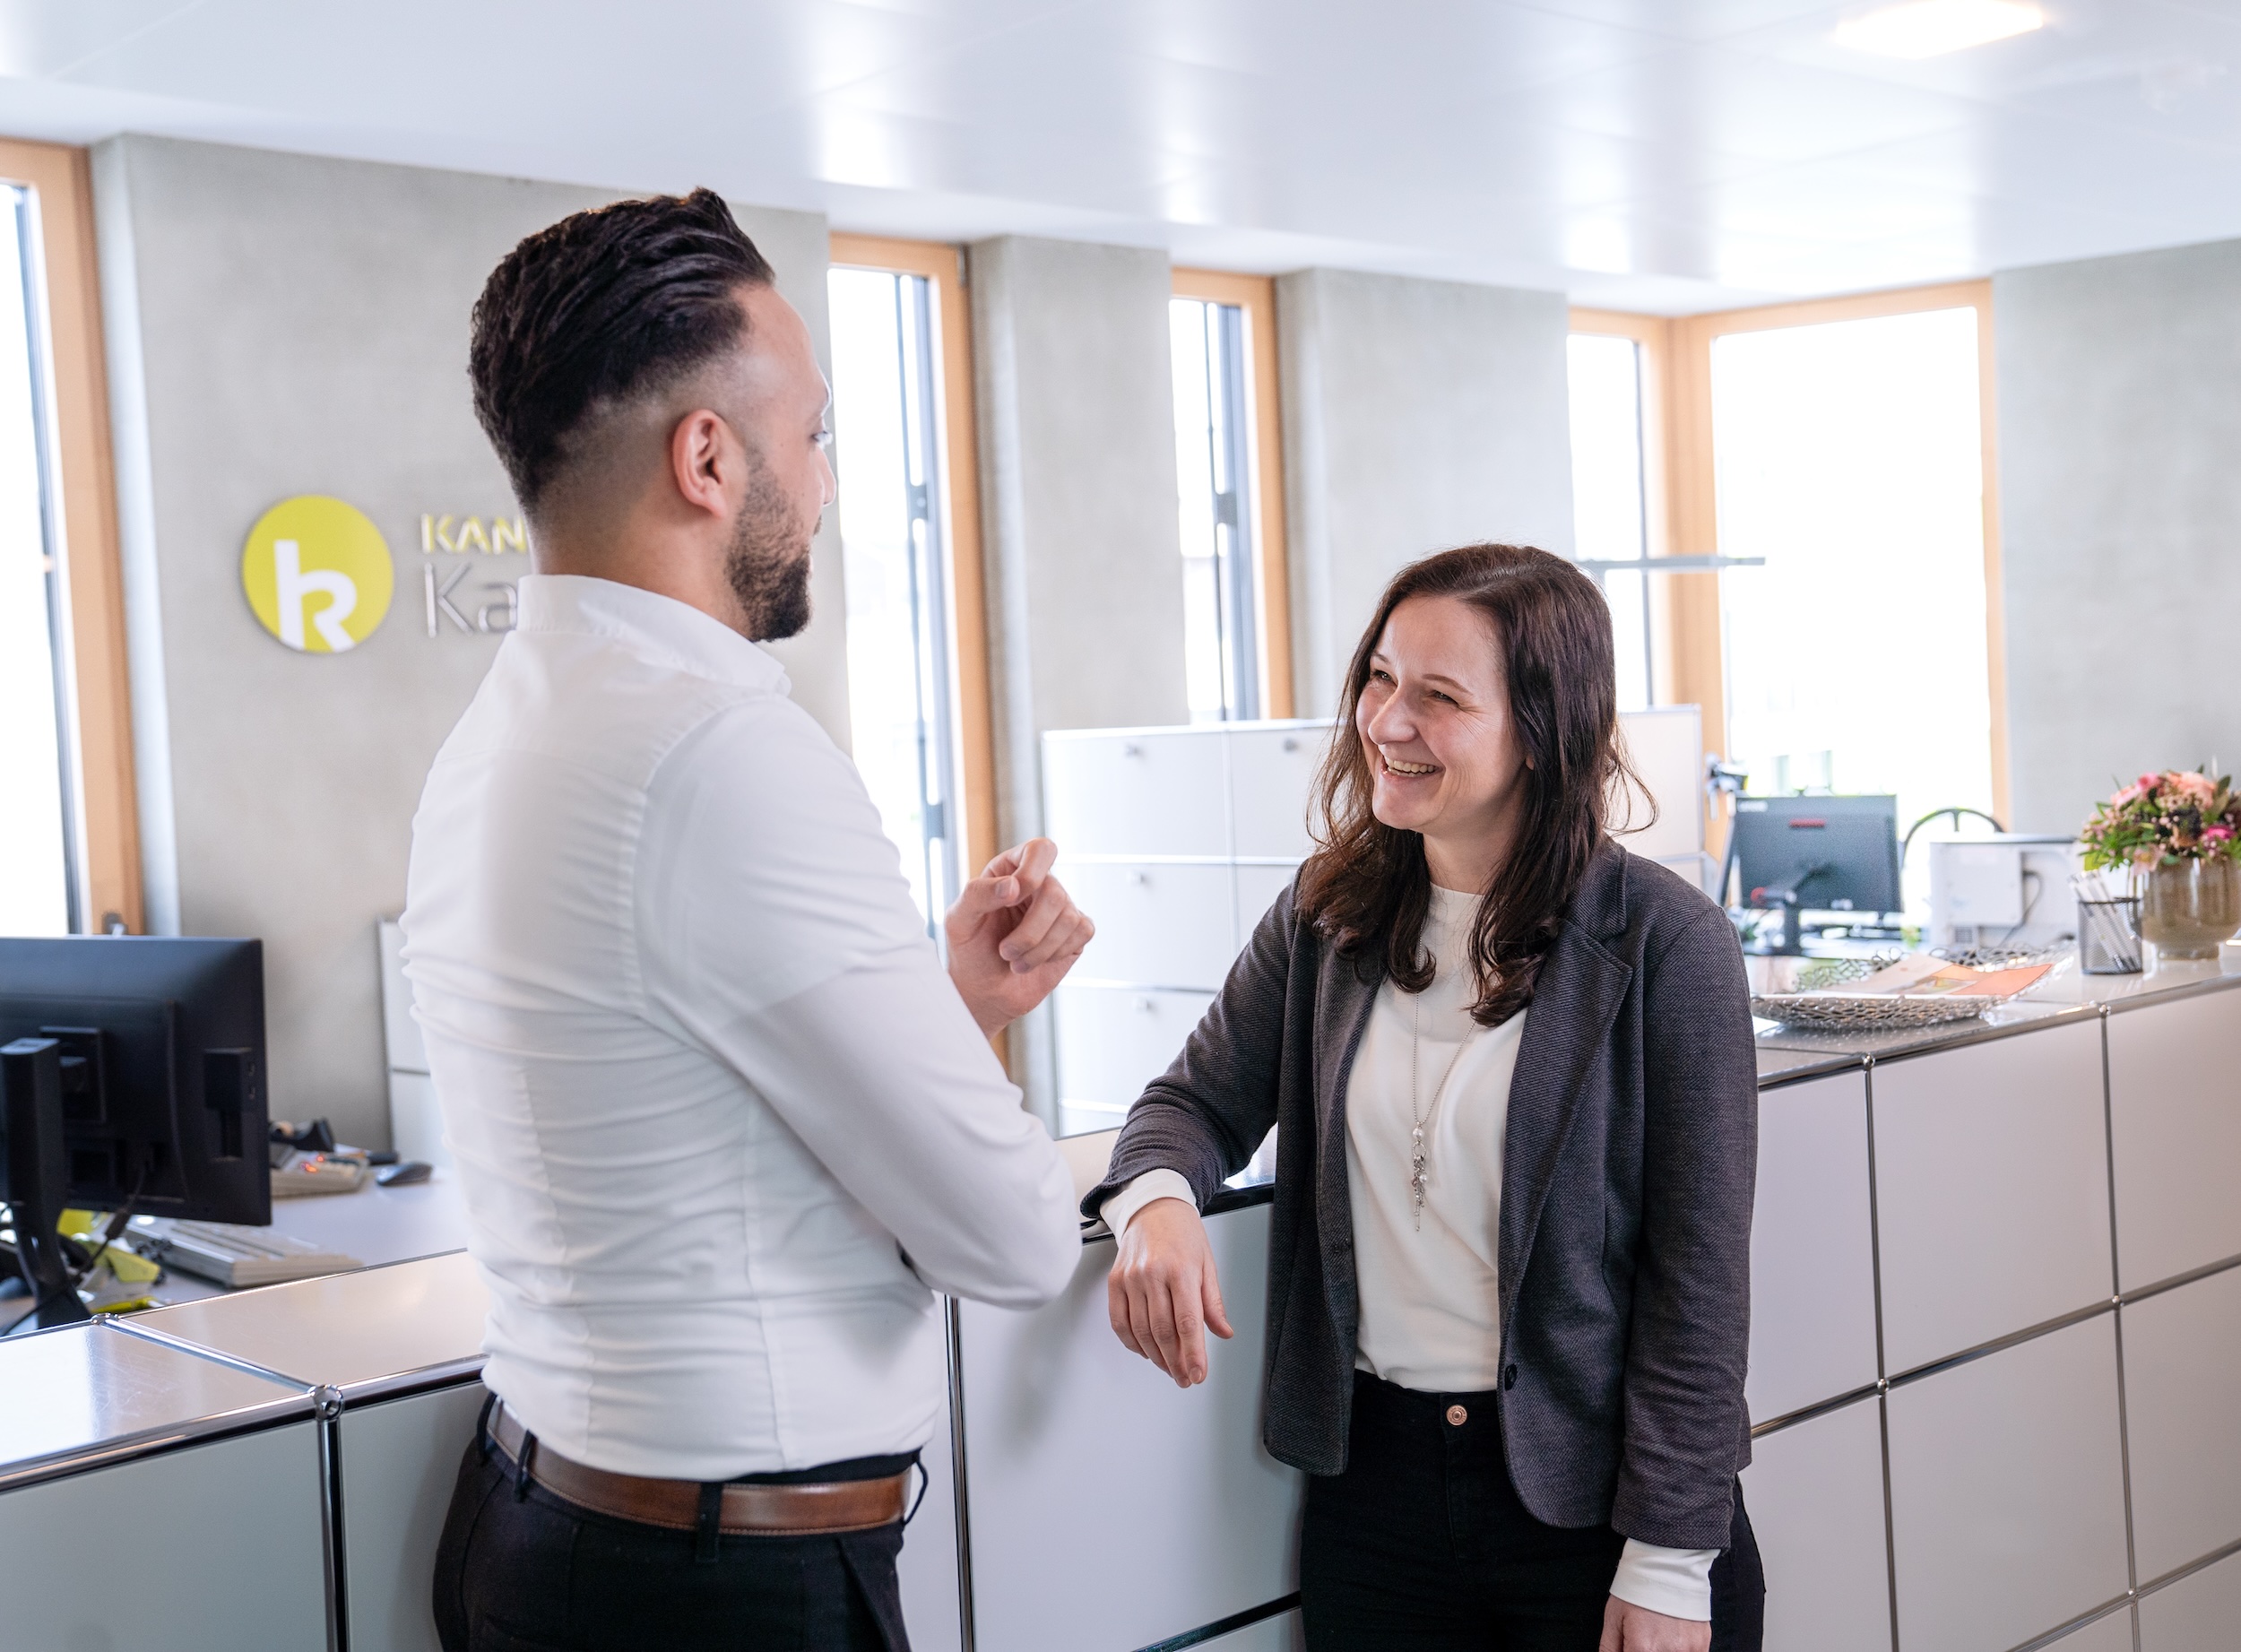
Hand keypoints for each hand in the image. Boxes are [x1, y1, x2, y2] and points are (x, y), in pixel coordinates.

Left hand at [945, 838, 1093, 1037]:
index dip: (1032, 873)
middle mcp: (1040, 884)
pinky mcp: (1075, 932)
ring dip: (1038, 949)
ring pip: (1068, 918)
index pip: (1040, 850)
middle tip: (1005, 952)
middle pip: (1054, 893)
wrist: (985, 991)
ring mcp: (1061, 908)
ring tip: (1016, 961)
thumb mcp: (959, 920)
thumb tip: (1013, 885)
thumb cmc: (970, 951)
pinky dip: (1056, 953)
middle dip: (1029, 932)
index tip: (1011, 900)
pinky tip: (1038, 960)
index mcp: (1011, 870)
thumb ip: (978, 894)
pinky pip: (1082, 932)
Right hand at [1107, 1198, 1233, 1386]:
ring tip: (1169, 1367)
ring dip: (1155, 1356)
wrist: (1153, 1208)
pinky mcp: (1115, 1281)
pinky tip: (1145, 1350)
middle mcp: (1153, 1274)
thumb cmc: (1183, 1233)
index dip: (1192, 1354)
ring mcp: (1131, 1278)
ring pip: (1141, 1331)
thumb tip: (1223, 1332)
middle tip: (1184, 1377)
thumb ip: (1213, 1302)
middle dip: (1175, 1362)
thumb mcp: (1207, 1264)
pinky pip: (1119, 1321)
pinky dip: (1132, 1342)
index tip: (1197, 1374)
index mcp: (1181, 1270)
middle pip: (1163, 1331)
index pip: (1188, 1322)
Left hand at [1599, 1596, 1709, 1651]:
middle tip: (1642, 1640)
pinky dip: (1679, 1651)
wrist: (1667, 1565)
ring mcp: (1688, 1650)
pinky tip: (1671, 1639)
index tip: (1630, 1647)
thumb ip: (1610, 1648)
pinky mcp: (1701, 1645)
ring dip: (1661, 1650)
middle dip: (1643, 1651)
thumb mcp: (1614, 1618)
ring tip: (1656, 1636)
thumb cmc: (1637, 1590)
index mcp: (1643, 1648)